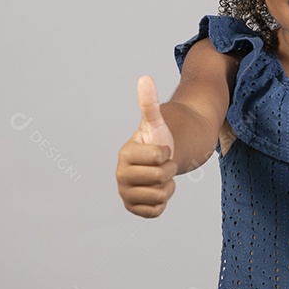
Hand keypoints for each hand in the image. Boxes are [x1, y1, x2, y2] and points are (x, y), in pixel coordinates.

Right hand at [116, 75, 177, 217]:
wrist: (159, 163)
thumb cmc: (157, 140)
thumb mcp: (156, 121)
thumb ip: (149, 102)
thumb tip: (145, 78)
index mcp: (124, 154)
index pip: (160, 157)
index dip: (167, 153)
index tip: (160, 150)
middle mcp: (120, 176)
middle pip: (161, 177)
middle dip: (169, 170)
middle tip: (161, 164)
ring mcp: (125, 193)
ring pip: (160, 195)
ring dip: (167, 186)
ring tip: (159, 177)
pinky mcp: (133, 209)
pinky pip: (156, 211)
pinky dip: (163, 202)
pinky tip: (157, 190)